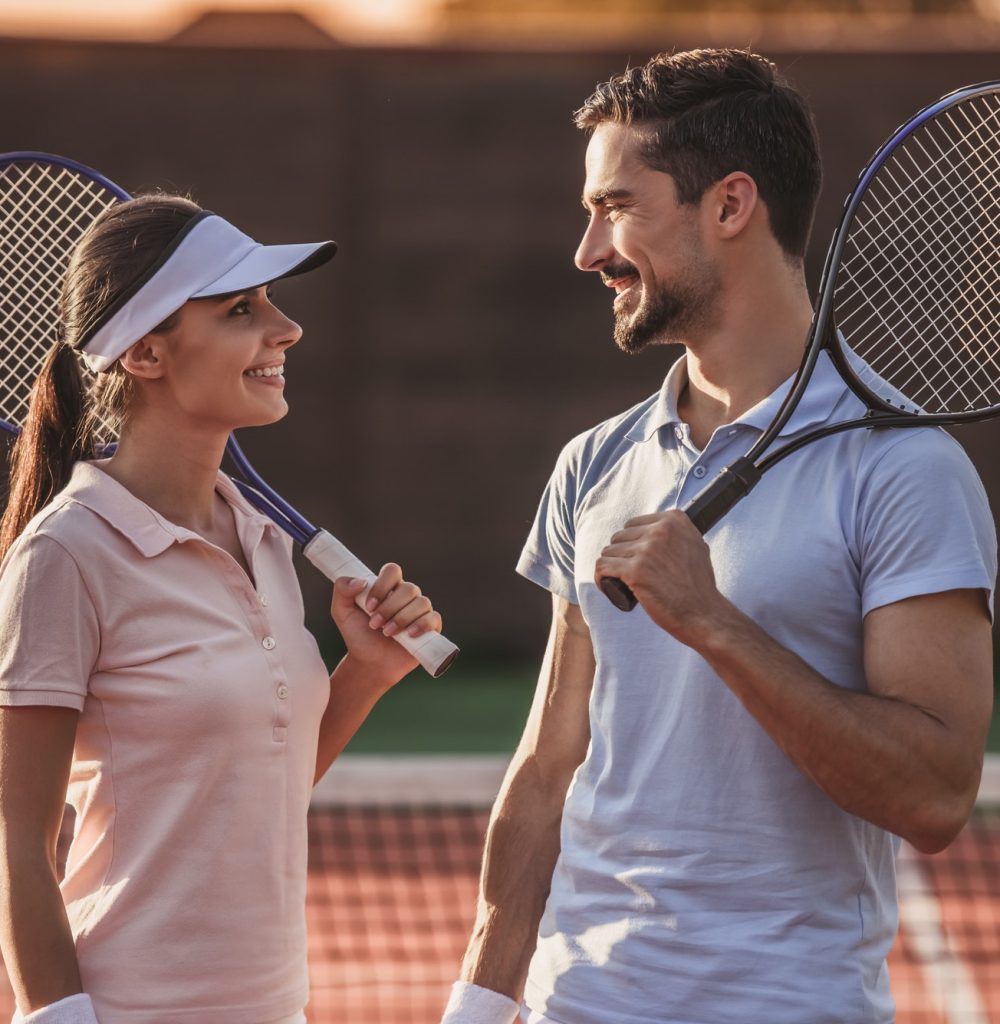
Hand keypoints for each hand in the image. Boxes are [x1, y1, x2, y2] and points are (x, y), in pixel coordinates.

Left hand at [330, 563, 442, 686]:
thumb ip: (343, 589)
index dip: (382, 586)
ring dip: (402, 618)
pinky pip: (433, 618)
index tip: (369, 606)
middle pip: (408, 588)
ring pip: (421, 602)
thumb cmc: (357, 635)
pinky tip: (408, 635)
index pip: (392, 571)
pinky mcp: (431, 627)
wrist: (369, 663)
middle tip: (375, 624)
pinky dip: (421, 625)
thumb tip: (361, 581)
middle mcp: (406, 596)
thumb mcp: (341, 611)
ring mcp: (420, 611)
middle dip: (389, 608)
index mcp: (388, 587)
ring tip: (387, 633)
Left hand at [595, 510, 725, 643]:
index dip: (631, 544)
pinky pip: (602, 567)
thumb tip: (655, 527)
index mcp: (674, 519)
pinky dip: (601, 578)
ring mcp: (647, 549)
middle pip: (619, 537)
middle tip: (630, 575)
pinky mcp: (635, 570)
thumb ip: (676, 532)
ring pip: (609, 552)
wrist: (704, 615)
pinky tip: (607, 586)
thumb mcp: (695, 546)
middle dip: (621, 557)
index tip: (637, 560)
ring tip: (621, 583)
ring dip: (611, 569)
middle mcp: (661, 530)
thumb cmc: (698, 587)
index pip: (633, 524)